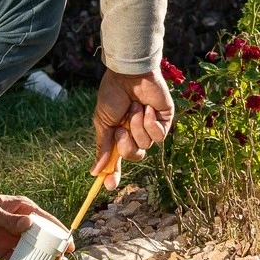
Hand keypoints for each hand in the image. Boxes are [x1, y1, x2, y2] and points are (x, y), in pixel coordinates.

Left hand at [0, 189, 66, 259]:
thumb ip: (8, 219)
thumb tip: (28, 224)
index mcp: (23, 209)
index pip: (46, 220)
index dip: (59, 232)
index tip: (68, 244)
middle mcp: (20, 225)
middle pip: (41, 238)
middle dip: (52, 250)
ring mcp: (10, 238)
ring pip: (30, 251)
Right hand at [93, 67, 174, 184]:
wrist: (128, 74)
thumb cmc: (113, 94)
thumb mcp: (103, 122)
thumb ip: (103, 146)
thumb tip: (95, 171)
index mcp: (119, 134)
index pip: (118, 160)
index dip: (114, 173)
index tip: (109, 185)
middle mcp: (136, 133)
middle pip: (134, 155)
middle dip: (126, 144)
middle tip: (121, 127)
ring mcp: (151, 127)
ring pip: (146, 144)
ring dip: (137, 126)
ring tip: (135, 108)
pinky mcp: (164, 120)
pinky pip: (159, 134)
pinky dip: (150, 122)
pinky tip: (148, 108)